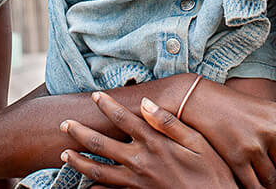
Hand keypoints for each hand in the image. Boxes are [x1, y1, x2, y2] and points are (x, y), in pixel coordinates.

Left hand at [60, 92, 235, 188]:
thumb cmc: (212, 171)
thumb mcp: (198, 142)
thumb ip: (170, 122)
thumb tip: (147, 102)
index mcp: (154, 143)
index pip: (123, 119)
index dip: (106, 105)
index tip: (93, 95)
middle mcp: (140, 162)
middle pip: (101, 145)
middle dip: (80, 132)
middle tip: (63, 124)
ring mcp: (136, 183)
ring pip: (98, 171)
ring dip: (79, 161)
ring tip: (64, 154)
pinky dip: (94, 188)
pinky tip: (84, 184)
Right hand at [182, 79, 275, 187]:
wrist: (203, 101)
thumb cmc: (237, 109)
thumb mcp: (267, 113)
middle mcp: (271, 130)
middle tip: (264, 172)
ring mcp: (254, 144)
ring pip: (270, 180)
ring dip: (264, 183)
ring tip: (255, 175)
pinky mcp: (237, 157)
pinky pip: (253, 185)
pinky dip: (252, 188)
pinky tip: (246, 181)